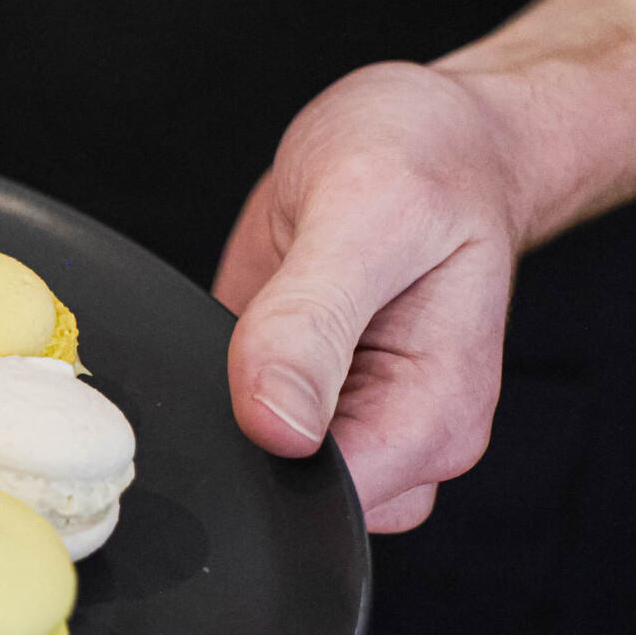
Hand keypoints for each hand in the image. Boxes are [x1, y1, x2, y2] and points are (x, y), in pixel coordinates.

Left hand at [212, 62, 524, 531]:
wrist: (431, 134)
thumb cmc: (429, 161)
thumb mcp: (369, 215)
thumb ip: (313, 322)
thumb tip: (275, 427)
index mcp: (431, 416)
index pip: (330, 501)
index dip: (262, 463)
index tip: (227, 390)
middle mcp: (389, 434)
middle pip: (286, 499)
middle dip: (233, 444)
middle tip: (227, 338)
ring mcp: (337, 418)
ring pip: (252, 469)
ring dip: (214, 417)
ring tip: (233, 322)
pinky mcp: (288, 393)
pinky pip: (231, 426)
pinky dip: (204, 394)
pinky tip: (213, 334)